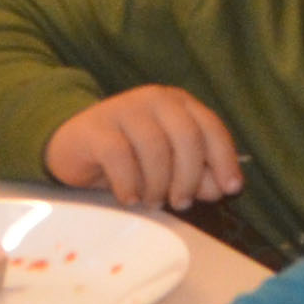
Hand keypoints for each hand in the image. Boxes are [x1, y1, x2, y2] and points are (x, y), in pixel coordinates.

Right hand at [43, 86, 245, 212]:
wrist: (71, 147)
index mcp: (179, 104)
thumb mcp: (167, 167)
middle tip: (181, 203)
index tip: (231, 189)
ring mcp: (124, 109)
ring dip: (158, 184)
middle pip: (187, 137)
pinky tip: (129, 198)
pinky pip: (119, 156)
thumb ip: (196, 174)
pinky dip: (129, 184)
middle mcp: (155, 99)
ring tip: (152, 201)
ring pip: (155, 148)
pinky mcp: (95, 127)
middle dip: (189, 177)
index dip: (224, 159)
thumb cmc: (128, 157)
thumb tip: (221, 188)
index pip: (211, 127)